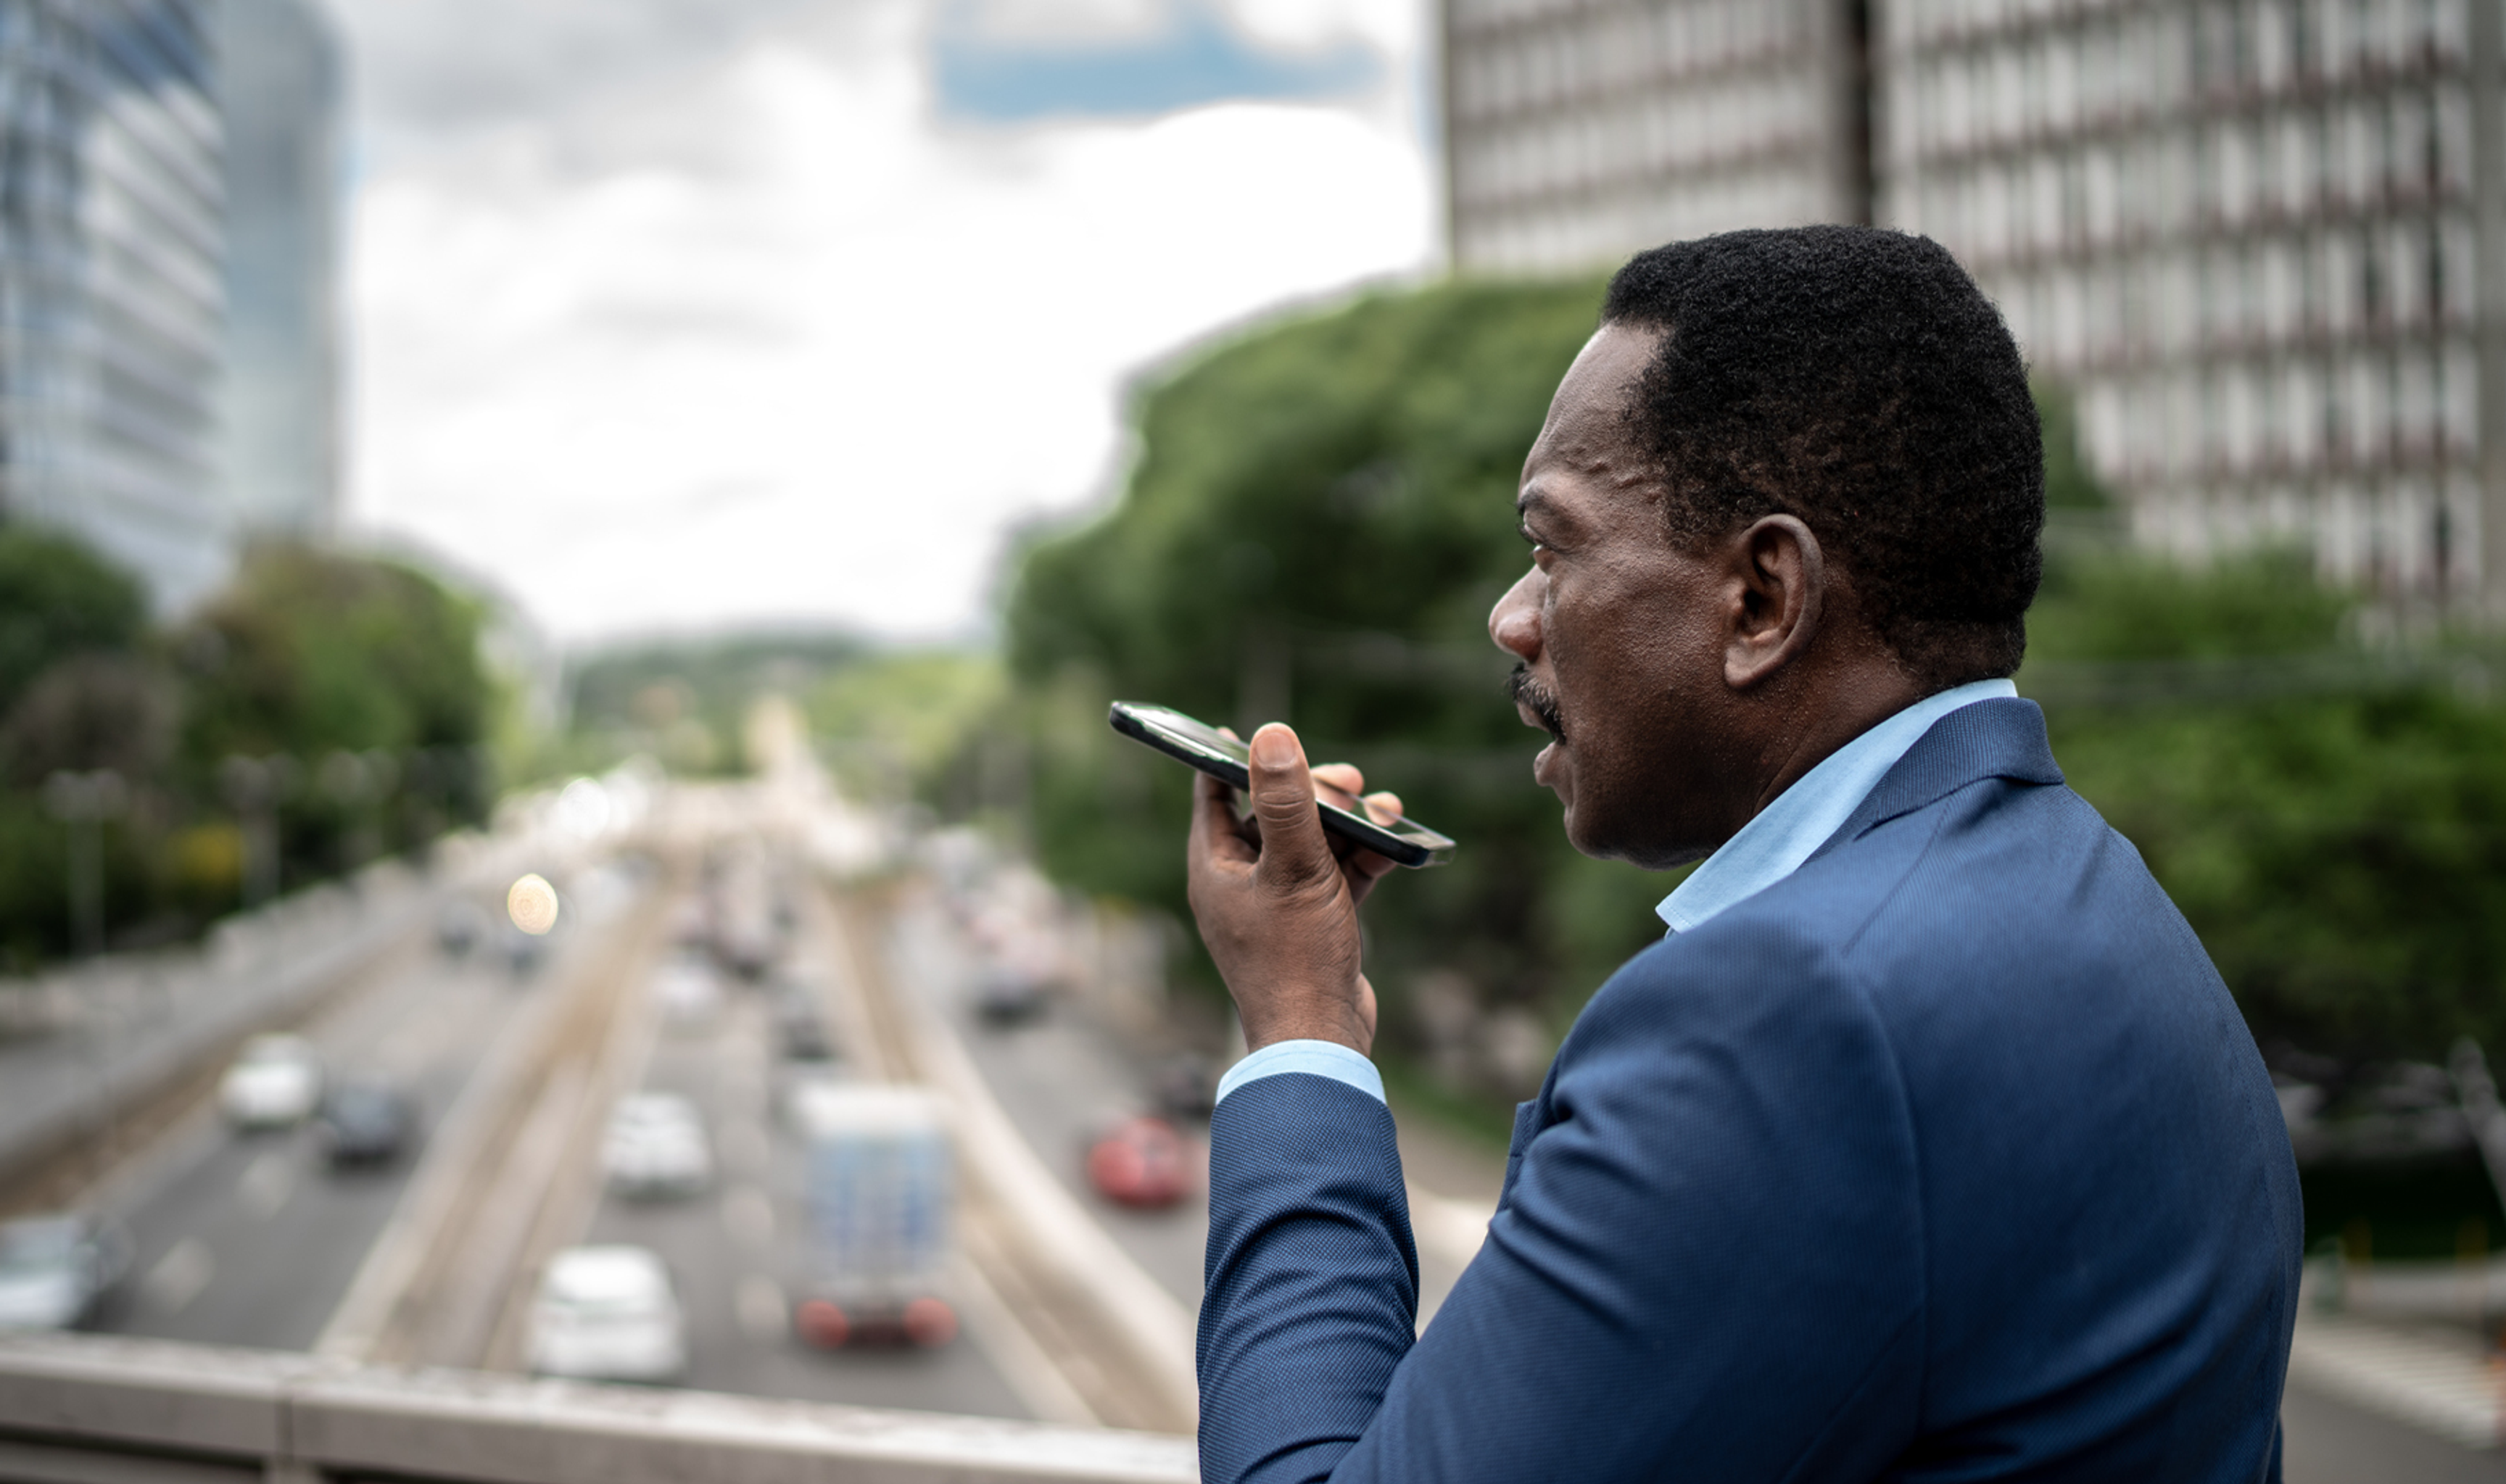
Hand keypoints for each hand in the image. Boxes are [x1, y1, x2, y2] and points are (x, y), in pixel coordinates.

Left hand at [1186, 723, 1403, 1055]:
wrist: (1322, 1040)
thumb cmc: (1295, 957)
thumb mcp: (1294, 868)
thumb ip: (1287, 802)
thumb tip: (1271, 733)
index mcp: (1216, 868)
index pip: (1213, 795)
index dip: (1229, 759)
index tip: (1244, 730)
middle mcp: (1241, 884)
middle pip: (1273, 816)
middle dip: (1313, 792)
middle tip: (1349, 779)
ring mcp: (1277, 906)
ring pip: (1311, 845)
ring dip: (1347, 824)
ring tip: (1383, 805)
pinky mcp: (1313, 924)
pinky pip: (1335, 876)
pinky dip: (1362, 858)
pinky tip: (1394, 843)